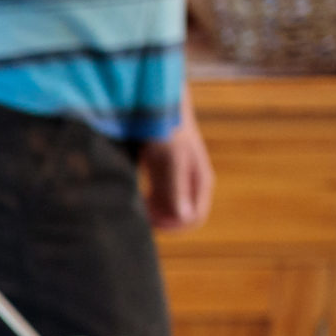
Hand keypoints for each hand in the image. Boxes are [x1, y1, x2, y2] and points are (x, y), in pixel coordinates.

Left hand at [143, 111, 214, 230]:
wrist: (157, 109)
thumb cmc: (168, 130)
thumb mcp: (172, 159)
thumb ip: (177, 187)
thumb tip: (185, 217)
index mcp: (200, 182)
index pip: (195, 219)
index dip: (174, 227)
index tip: (152, 223)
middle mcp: (192, 186)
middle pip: (179, 219)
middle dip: (161, 222)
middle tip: (138, 215)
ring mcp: (178, 184)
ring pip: (167, 213)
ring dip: (152, 215)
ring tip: (134, 207)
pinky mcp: (163, 180)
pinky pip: (157, 203)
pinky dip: (146, 206)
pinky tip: (134, 200)